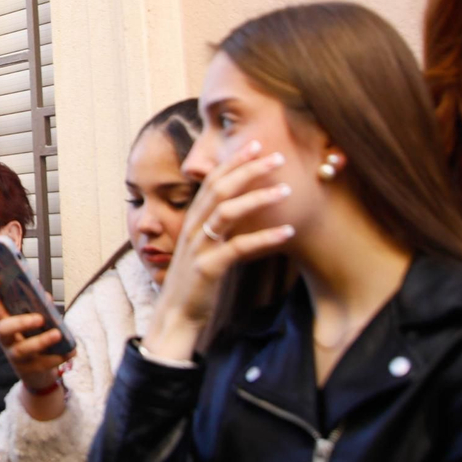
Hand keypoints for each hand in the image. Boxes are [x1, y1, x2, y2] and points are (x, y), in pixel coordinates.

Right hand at [0, 275, 73, 413]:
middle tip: (39, 318)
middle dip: (20, 322)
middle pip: (3, 329)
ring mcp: (16, 356)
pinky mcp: (29, 370)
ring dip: (41, 341)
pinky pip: (43, 364)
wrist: (37, 376)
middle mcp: (7, 339)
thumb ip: (39, 308)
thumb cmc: (35, 340)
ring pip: (23, 350)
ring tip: (58, 334)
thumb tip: (45, 297)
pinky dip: (59, 356)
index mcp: (6, 322)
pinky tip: (70, 351)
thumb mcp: (35, 323)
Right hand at [144, 140, 296, 361]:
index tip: (255, 144)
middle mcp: (193, 227)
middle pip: (219, 188)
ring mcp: (198, 247)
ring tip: (286, 189)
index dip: (233, 161)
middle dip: (248, 169)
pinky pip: (238, 248)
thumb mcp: (205, 248)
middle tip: (276, 156)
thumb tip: (241, 209)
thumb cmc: (195, 282)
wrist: (175, 317)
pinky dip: (264, 239)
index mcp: (192, 219)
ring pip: (227, 212)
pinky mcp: (208, 268)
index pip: (212, 180)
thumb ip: (219, 227)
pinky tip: (286, 232)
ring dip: (258, 197)